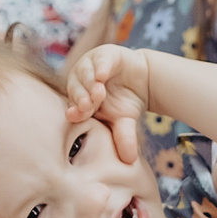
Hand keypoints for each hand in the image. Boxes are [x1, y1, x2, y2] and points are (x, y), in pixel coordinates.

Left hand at [64, 44, 150, 163]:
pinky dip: (100, 66)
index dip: (74, 111)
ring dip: (89, 83)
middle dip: (81, 98)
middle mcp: (81, 82)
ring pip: (83, 73)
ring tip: (98, 92)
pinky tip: (102, 74)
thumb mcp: (125, 122)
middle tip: (87, 106)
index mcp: (80, 99)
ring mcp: (91, 66)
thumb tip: (130, 162)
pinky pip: (99, 60)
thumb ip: (124, 138)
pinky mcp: (104, 55)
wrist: (143, 80)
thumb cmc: (126, 103)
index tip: (75, 116)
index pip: (72, 106)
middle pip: (75, 89)